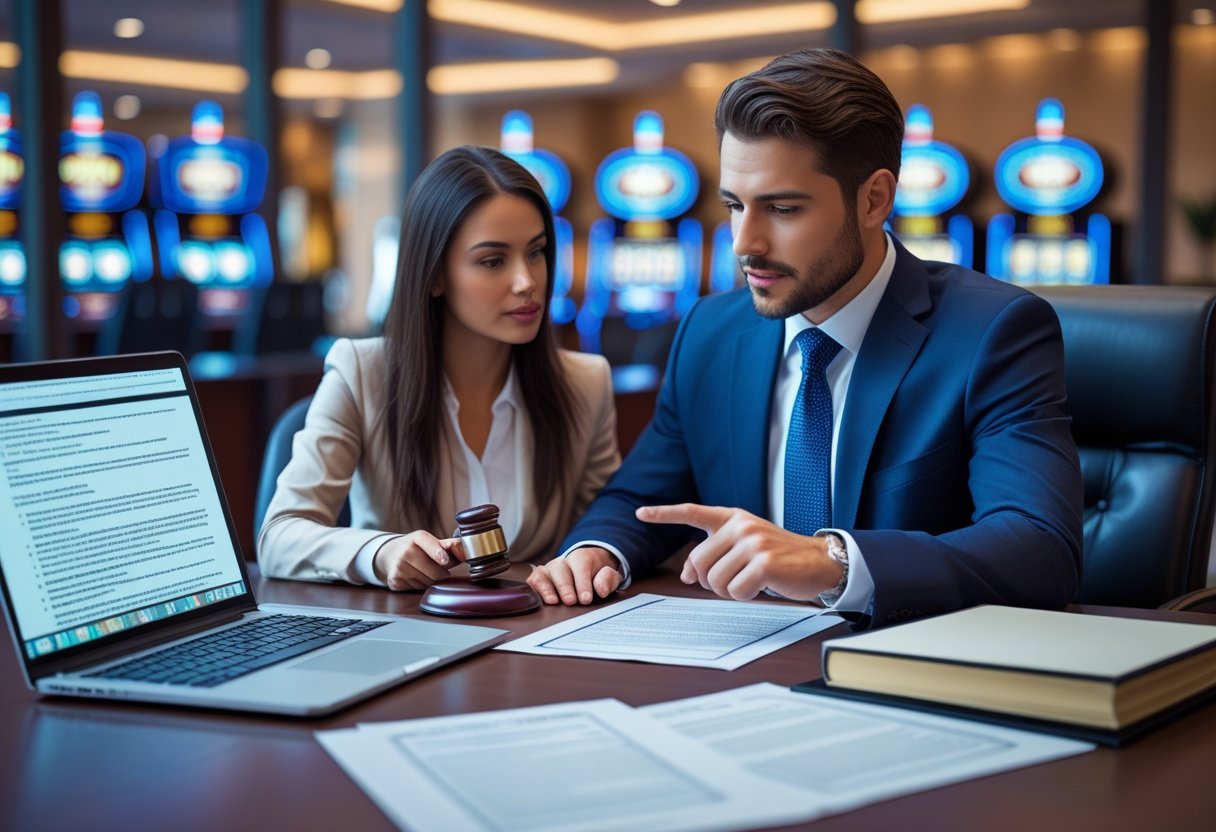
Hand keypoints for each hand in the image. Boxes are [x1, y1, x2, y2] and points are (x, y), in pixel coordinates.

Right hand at [373, 531, 463, 591]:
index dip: (438, 553)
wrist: (390, 554)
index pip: (429, 544)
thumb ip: (448, 545)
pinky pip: (417, 588)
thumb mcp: (430, 542)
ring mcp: (398, 566)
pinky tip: (415, 576)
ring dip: (431, 580)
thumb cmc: (416, 548)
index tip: (445, 561)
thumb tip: (464, 548)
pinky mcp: (394, 580)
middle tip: (440, 568)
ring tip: (425, 571)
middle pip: (433, 571)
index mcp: (417, 537)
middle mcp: (405, 551)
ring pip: (427, 582)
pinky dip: (420, 585)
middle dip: (442, 573)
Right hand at [527, 547, 622, 605]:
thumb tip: (600, 590)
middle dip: (565, 586)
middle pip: (560, 571)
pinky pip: (532, 582)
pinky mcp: (539, 578)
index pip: (580, 566)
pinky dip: (534, 591)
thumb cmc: (597, 576)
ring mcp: (548, 570)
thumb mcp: (609, 576)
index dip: (582, 583)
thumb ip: (609, 579)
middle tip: (570, 601)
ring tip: (553, 602)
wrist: (588, 570)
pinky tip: (540, 602)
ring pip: (543, 575)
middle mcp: (562, 562)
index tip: (586, 599)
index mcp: (581, 557)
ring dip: (547, 589)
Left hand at [636, 504, 839, 601]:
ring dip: (728, 591)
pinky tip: (761, 587)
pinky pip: (736, 591)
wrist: (818, 560)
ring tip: (748, 583)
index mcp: (733, 518)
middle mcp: (740, 526)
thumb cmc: (779, 557)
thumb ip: (716, 553)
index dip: (665, 513)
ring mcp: (753, 543)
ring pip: (715, 580)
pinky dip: (745, 596)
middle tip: (731, 582)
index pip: (693, 512)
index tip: (641, 513)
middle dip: (709, 581)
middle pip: (699, 563)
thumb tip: (688, 575)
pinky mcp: (764, 563)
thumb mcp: (745, 547)